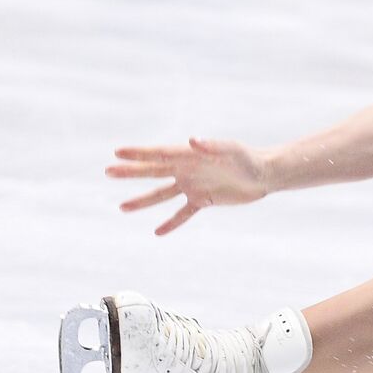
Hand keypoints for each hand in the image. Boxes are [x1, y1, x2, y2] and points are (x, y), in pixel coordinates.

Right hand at [106, 137, 268, 234]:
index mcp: (189, 155)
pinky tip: (157, 232)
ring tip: (122, 207)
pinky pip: (183, 213)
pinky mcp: (203, 200)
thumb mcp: (231, 150)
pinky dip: (171, 222)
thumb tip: (193, 140)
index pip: (159, 153)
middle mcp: (186, 169)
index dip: (138, 153)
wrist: (264, 174)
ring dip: (143, 201)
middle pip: (153, 171)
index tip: (117, 153)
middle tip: (108, 172)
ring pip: (162, 194)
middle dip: (131, 172)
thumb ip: (212, 146)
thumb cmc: (248, 158)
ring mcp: (193, 185)